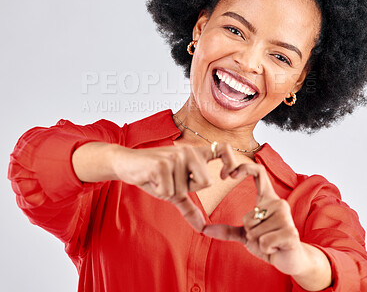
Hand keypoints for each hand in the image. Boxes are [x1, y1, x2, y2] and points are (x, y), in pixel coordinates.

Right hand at [111, 142, 237, 231]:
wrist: (126, 163)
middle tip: (171, 180)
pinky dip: (158, 190)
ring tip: (159, 178)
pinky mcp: (162, 164)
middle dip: (188, 189)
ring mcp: (175, 156)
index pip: (223, 148)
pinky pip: (169, 191)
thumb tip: (202, 228)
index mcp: (195, 154)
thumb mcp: (174, 192)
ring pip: (184, 190)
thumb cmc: (152, 176)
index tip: (227, 176)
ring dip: (169, 191)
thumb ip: (189, 207)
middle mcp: (188, 151)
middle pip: (206, 182)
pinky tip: (151, 178)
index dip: (231, 162)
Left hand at [202, 162, 310, 275]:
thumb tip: (204, 230)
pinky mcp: (290, 233)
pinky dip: (265, 249)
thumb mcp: (246, 235)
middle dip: (249, 232)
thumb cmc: (269, 243)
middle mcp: (278, 203)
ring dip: (258, 242)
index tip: (229, 174)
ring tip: (271, 242)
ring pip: (254, 231)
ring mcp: (286, 217)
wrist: (292, 260)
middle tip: (263, 237)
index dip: (243, 168)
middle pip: (248, 216)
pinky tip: (276, 248)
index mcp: (268, 199)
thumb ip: (227, 231)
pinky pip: (263, 242)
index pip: (258, 172)